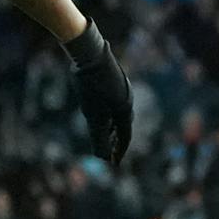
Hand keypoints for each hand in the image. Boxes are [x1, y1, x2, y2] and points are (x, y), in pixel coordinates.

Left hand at [65, 19, 132, 166]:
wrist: (90, 55)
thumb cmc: (91, 86)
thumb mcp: (93, 115)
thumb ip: (98, 136)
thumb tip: (101, 157)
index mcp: (125, 110)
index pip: (125, 136)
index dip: (118, 151)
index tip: (113, 163)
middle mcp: (128, 100)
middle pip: (124, 126)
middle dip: (116, 141)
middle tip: (110, 154)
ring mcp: (122, 90)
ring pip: (119, 114)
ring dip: (113, 128)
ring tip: (106, 138)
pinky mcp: (115, 83)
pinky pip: (114, 104)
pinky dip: (109, 115)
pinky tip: (101, 115)